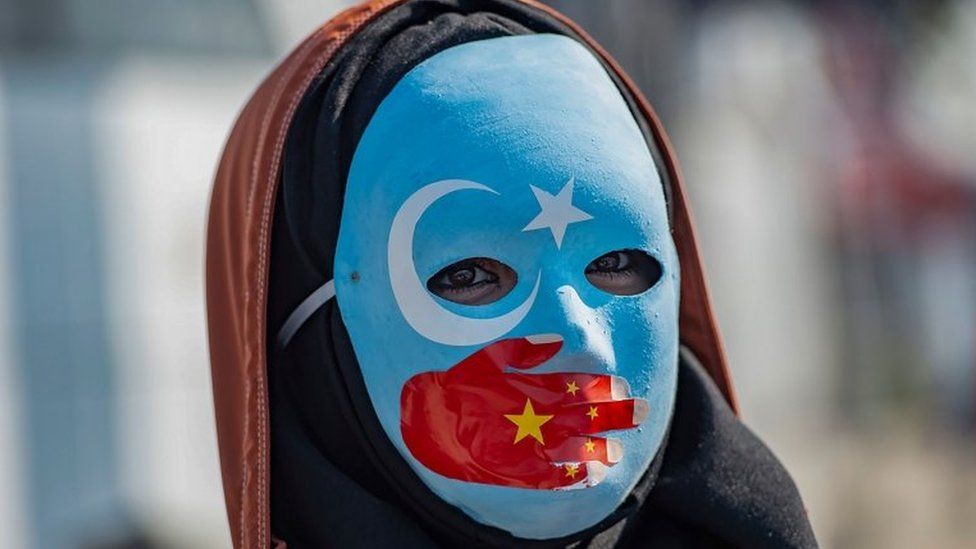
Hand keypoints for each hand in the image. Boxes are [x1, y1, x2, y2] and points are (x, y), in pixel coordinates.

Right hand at [400, 335, 647, 488]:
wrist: (427, 422)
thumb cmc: (458, 385)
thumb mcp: (487, 357)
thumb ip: (523, 350)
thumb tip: (557, 341)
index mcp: (529, 389)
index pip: (576, 387)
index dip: (602, 388)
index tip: (622, 386)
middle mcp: (533, 417)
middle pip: (583, 417)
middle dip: (616, 414)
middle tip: (643, 412)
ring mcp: (525, 446)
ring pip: (573, 448)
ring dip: (600, 449)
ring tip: (620, 451)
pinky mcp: (515, 470)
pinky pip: (552, 477)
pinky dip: (574, 476)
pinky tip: (593, 475)